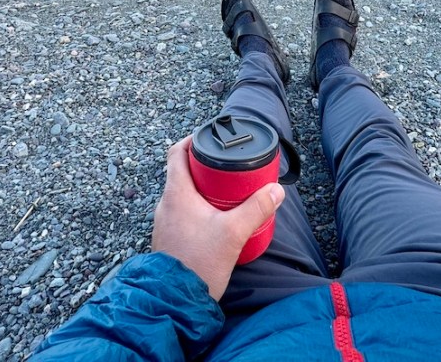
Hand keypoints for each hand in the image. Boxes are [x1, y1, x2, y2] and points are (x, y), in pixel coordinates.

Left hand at [152, 136, 284, 300]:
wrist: (175, 301)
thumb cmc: (199, 264)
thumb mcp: (233, 233)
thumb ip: (256, 210)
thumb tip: (276, 190)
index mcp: (176, 194)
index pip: (177, 153)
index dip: (192, 141)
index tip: (209, 139)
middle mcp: (165, 204)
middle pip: (182, 173)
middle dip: (204, 167)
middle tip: (227, 169)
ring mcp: (164, 222)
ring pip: (182, 195)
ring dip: (201, 189)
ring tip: (226, 194)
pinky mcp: (168, 238)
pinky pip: (181, 213)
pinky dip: (196, 208)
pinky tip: (215, 220)